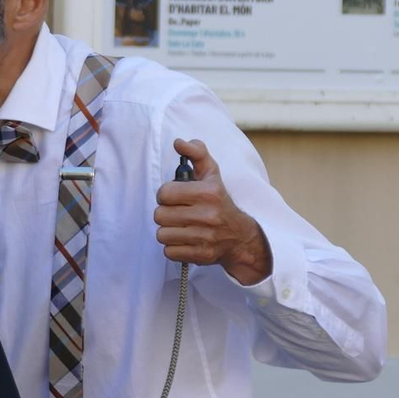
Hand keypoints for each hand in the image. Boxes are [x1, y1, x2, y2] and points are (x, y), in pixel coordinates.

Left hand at [154, 138, 272, 285]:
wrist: (239, 236)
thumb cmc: (219, 201)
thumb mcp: (211, 174)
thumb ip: (196, 153)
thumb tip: (178, 142)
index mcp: (208, 192)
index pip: (164, 193)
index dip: (166, 195)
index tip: (176, 197)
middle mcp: (208, 215)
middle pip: (159, 215)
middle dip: (166, 213)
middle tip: (178, 213)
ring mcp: (205, 237)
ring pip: (162, 234)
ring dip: (168, 231)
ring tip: (182, 227)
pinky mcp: (201, 255)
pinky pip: (169, 252)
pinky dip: (174, 247)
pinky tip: (186, 240)